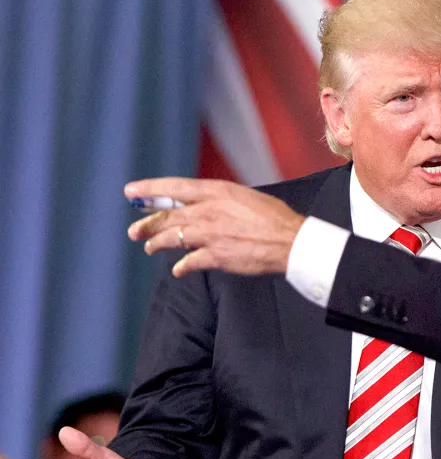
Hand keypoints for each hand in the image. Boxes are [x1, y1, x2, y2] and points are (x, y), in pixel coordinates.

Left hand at [124, 177, 306, 277]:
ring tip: (149, 247)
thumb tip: (209, 204)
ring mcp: (210, 235)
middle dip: (147, 223)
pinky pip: (190, 262)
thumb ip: (223, 200)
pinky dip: (181, 267)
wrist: (291, 241)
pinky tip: (177, 270)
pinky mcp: (216, 257)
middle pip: (168, 216)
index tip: (131, 193)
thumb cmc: (276, 218)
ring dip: (157, 244)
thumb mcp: (247, 197)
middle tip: (134, 230)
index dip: (149, 190)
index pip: (174, 188)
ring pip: (172, 239)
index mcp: (217, 192)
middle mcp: (208, 211)